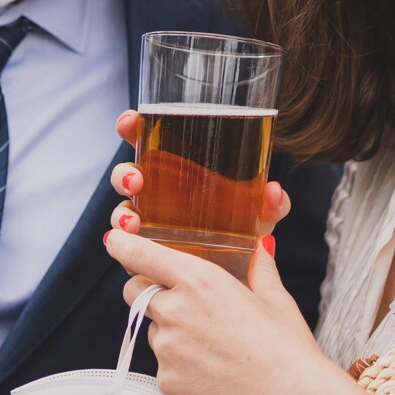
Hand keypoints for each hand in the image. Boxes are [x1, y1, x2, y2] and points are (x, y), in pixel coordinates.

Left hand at [103, 220, 329, 394]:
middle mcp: (175, 310)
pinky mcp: (167, 382)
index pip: (142, 255)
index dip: (123, 246)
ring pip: (153, 333)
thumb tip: (261, 247)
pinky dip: (181, 370)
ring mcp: (167, 349)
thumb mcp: (275, 300)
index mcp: (200, 281)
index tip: (114, 242)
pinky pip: (164, 369)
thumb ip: (259, 269)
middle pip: (135, 292)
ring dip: (171, 336)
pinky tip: (213, 377)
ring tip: (214, 352)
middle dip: (147, 293)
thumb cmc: (285, 348)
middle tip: (179, 306)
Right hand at [109, 109, 293, 241]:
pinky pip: (125, 245)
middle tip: (136, 181)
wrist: (240, 272)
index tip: (129, 122)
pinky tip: (126, 243)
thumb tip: (273, 191)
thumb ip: (272, 204)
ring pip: (122, 210)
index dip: (133, 127)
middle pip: (127, 175)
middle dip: (124, 174)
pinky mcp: (146, 250)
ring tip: (133, 222)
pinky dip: (121, 243)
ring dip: (121, 214)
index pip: (148, 140)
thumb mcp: (260, 214)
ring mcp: (148, 221)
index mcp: (178, 169)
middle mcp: (157, 192)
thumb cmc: (245, 230)